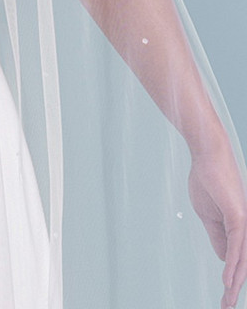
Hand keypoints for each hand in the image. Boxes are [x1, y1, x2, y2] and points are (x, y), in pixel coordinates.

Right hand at [188, 137, 246, 308]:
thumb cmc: (207, 180)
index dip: (233, 279)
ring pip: (244, 260)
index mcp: (240, 227)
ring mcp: (245, 221)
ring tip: (227, 301)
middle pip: (244, 264)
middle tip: (226, 306)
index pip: (239, 259)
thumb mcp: (208, 215)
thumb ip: (217, 237)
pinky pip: (238, 246)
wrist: (206, 155)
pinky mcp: (239, 216)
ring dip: (235, 282)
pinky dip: (234, 265)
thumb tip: (225, 260)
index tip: (225, 296)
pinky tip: (228, 280)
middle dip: (236, 287)